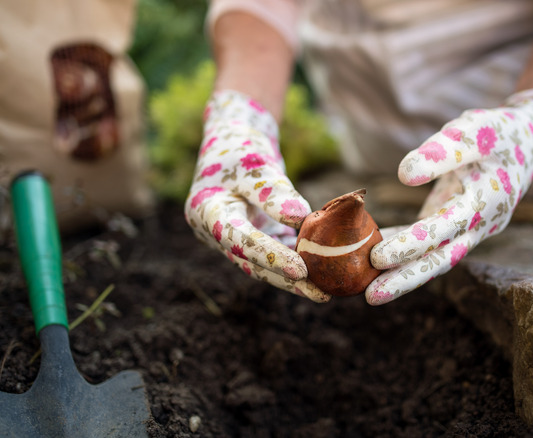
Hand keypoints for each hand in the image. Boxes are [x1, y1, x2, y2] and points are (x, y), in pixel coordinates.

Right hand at [185, 90, 329, 302]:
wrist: (232, 137)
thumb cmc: (241, 146)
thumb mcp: (256, 162)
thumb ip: (273, 192)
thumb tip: (302, 219)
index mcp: (207, 212)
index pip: (240, 240)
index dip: (271, 256)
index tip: (301, 270)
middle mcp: (215, 231)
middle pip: (252, 262)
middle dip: (286, 280)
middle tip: (320, 295)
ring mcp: (231, 236)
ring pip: (263, 263)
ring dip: (293, 278)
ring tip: (326, 291)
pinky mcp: (251, 234)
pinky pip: (274, 251)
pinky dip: (295, 259)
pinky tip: (322, 271)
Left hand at [367, 89, 532, 304]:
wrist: (529, 140)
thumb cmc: (500, 132)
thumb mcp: (475, 130)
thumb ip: (443, 151)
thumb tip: (405, 174)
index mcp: (486, 203)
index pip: (444, 229)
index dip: (412, 244)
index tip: (379, 256)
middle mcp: (479, 225)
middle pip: (440, 259)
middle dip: (406, 279)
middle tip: (371, 297)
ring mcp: (468, 228)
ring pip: (434, 257)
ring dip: (402, 274)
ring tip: (366, 289)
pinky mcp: (456, 223)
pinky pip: (428, 242)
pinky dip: (402, 247)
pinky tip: (370, 253)